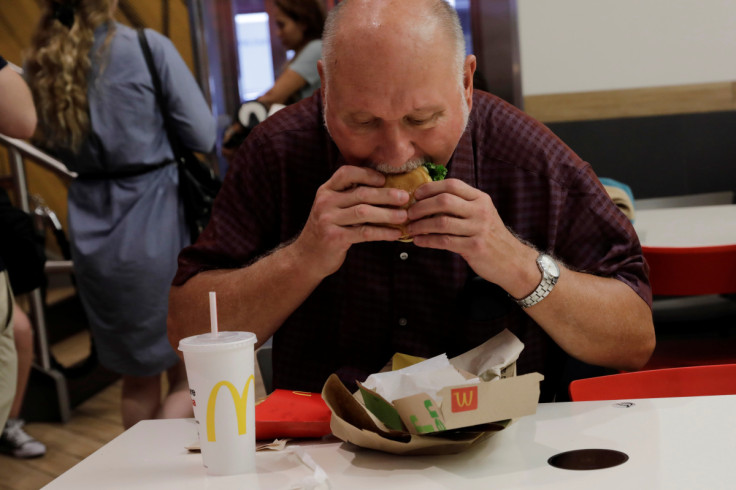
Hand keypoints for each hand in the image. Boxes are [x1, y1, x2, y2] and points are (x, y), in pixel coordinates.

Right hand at [291, 165, 410, 277]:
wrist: (308, 256)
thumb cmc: (328, 229)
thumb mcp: (332, 208)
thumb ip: (350, 197)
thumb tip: (386, 188)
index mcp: (326, 190)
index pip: (346, 173)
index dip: (367, 174)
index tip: (385, 179)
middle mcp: (325, 202)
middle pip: (361, 194)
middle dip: (386, 195)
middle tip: (405, 197)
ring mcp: (328, 220)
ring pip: (364, 212)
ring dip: (387, 214)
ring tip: (404, 216)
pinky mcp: (334, 238)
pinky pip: (364, 232)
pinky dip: (383, 232)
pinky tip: (395, 234)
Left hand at [407, 179, 538, 295]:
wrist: (511, 261)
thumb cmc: (490, 236)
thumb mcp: (481, 214)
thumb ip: (461, 204)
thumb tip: (428, 199)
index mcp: (480, 199)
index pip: (452, 185)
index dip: (431, 188)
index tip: (416, 195)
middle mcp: (481, 211)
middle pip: (444, 201)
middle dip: (421, 206)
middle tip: (409, 214)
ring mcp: (478, 229)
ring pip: (441, 222)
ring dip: (421, 225)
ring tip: (410, 229)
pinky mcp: (474, 247)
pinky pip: (444, 241)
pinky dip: (427, 240)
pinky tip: (418, 241)